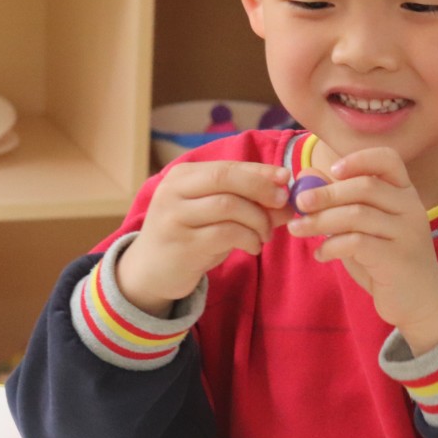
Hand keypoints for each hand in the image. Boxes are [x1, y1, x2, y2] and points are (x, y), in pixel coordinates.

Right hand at [117, 161, 292, 315]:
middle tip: (283, 204)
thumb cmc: (189, 237)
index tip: (285, 178)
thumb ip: (247, 203)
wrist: (150, 272)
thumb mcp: (215, 215)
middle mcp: (173, 191)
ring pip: (229, 206)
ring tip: (265, 235)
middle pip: (225, 178)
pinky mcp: (182, 245)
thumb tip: (288, 200)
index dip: (259, 171)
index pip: (227, 165)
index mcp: (182, 176)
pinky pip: (226, 234)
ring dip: (258, 219)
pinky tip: (253, 247)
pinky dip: (249, 238)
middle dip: (261, 188)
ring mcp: (174, 217)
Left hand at [287, 147, 437, 354]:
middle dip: (326, 193)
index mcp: (405, 193)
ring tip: (297, 229)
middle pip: (365, 186)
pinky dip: (331, 246)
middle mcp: (410, 207)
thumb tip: (306, 176)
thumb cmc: (388, 260)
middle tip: (299, 203)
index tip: (332, 170)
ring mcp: (407, 233)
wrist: (421, 301)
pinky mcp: (398, 259)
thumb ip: (341, 202)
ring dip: (320, 221)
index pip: (388, 159)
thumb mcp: (365, 227)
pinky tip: (320, 254)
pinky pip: (357, 243)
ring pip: (357, 215)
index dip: (358, 159)